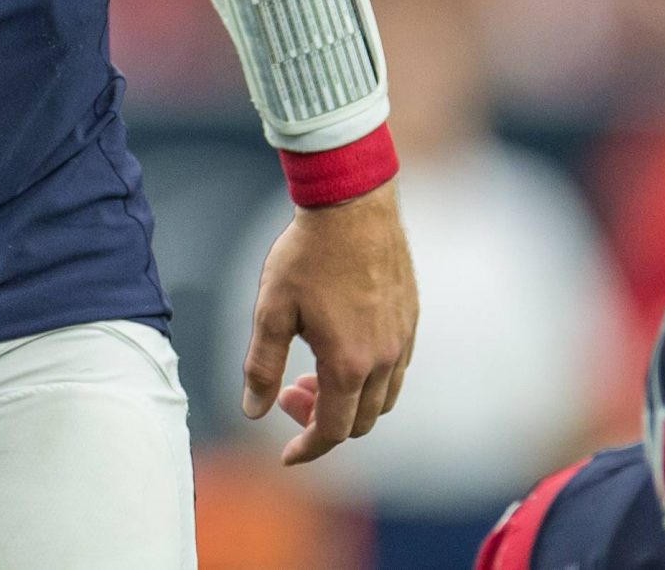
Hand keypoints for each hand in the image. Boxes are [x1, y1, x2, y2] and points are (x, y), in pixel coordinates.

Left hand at [242, 178, 417, 465]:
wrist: (353, 207)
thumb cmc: (307, 256)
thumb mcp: (271, 310)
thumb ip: (262, 366)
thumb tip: (253, 410)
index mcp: (349, 364)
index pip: (333, 430)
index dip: (308, 448)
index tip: (287, 457)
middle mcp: (385, 360)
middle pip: (361, 421)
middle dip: (323, 422)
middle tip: (287, 393)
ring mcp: (403, 341)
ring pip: (383, 399)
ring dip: (348, 403)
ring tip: (311, 374)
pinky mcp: (411, 322)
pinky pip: (396, 371)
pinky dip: (368, 380)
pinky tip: (341, 351)